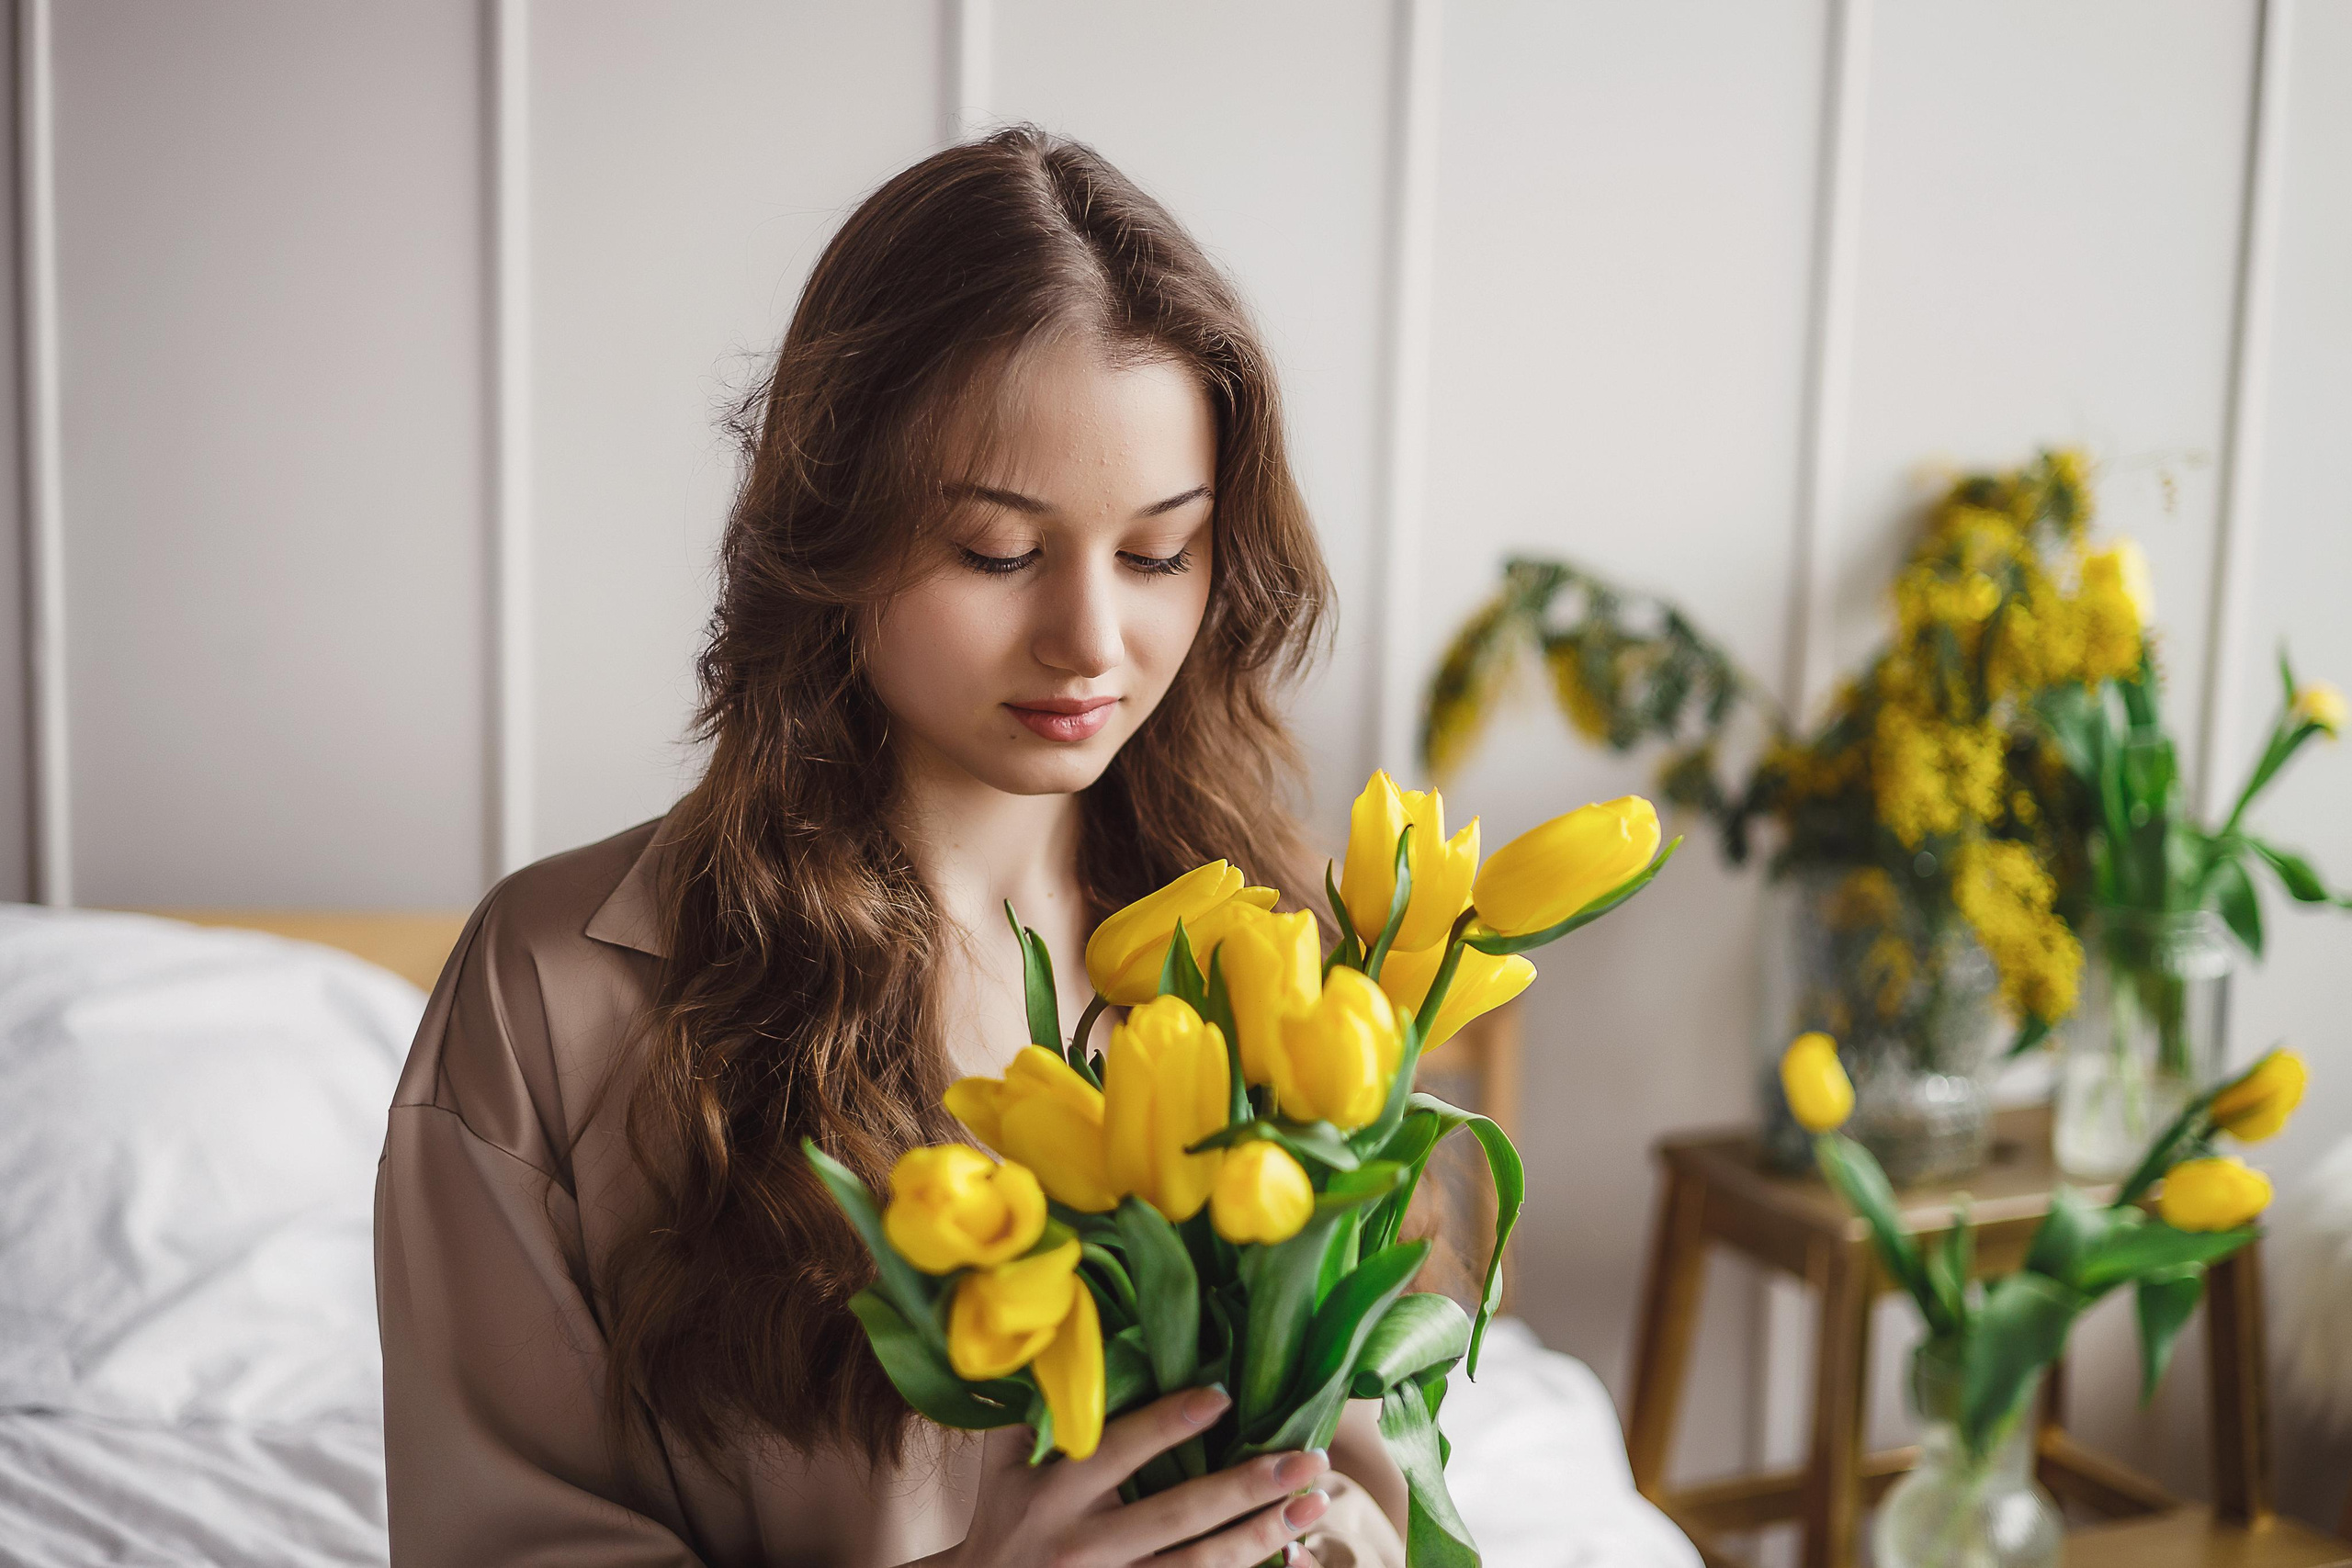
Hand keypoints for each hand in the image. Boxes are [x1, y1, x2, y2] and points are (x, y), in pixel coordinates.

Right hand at [947, 1386, 1332, 1567]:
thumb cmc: (1001, 1519)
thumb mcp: (1003, 1463)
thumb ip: (1039, 1411)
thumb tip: (1075, 1336)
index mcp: (1055, 1493)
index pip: (1121, 1450)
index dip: (1171, 1423)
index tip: (1224, 1396)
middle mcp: (1084, 1544)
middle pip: (1179, 1514)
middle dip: (1248, 1486)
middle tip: (1309, 1457)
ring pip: (1198, 1567)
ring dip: (1263, 1535)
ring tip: (1315, 1503)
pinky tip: (1291, 1557)